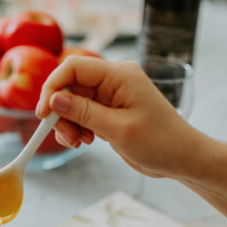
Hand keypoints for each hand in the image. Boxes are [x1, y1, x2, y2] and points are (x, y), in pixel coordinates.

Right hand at [36, 57, 197, 178]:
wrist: (183, 158)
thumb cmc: (160, 142)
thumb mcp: (118, 129)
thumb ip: (84, 112)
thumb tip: (54, 100)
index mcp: (119, 75)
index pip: (74, 68)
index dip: (53, 87)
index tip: (44, 113)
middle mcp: (114, 81)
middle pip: (71, 86)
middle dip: (61, 112)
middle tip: (67, 137)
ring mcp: (112, 97)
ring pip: (74, 102)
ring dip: (68, 123)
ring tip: (78, 143)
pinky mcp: (111, 112)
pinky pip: (84, 114)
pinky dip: (78, 128)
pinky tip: (85, 142)